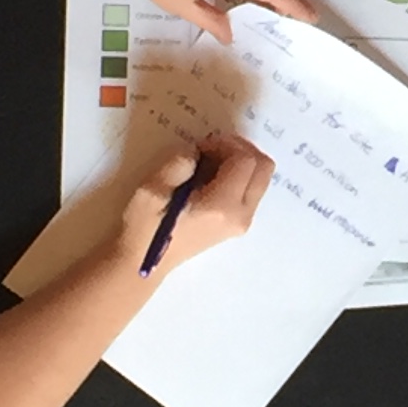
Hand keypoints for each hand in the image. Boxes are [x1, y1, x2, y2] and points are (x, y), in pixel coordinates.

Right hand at [116, 136, 270, 278]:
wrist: (143, 263)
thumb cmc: (145, 227)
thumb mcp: (153, 189)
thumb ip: (179, 162)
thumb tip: (199, 152)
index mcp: (221, 206)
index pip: (245, 161)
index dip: (225, 144)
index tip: (200, 146)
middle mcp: (240, 215)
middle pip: (264, 167)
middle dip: (241, 149)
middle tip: (212, 148)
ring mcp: (242, 222)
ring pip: (261, 177)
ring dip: (240, 161)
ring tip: (209, 162)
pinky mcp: (238, 224)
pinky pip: (252, 189)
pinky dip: (238, 175)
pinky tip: (211, 176)